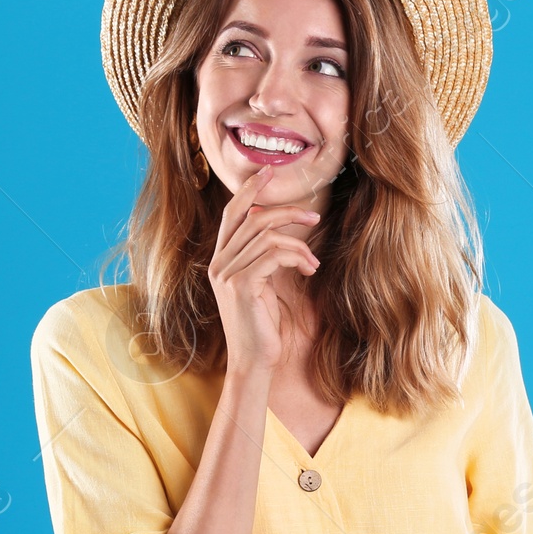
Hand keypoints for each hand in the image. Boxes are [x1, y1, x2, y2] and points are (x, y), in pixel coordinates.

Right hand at [207, 166, 321, 374]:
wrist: (255, 361)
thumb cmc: (263, 323)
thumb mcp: (262, 283)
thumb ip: (263, 256)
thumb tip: (275, 225)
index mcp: (220, 260)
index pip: (231, 214)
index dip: (249, 190)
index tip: (269, 173)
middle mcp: (218, 263)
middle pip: (253, 217)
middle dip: (286, 211)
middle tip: (314, 217)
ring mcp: (227, 274)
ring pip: (268, 235)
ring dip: (299, 244)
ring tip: (314, 262)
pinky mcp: (241, 286)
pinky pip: (274, 254)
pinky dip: (297, 257)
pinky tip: (309, 270)